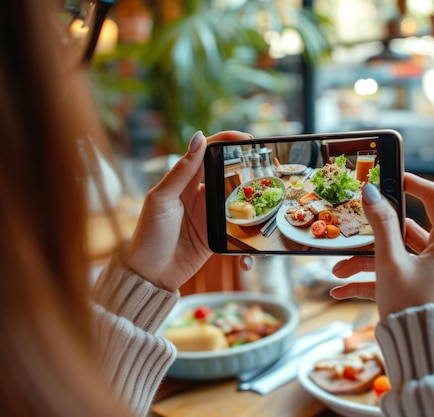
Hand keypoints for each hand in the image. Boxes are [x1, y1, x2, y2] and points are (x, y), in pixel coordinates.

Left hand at [122, 130, 253, 291]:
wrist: (150, 275)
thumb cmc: (149, 235)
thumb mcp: (162, 199)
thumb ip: (181, 170)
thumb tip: (199, 137)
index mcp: (184, 181)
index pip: (208, 153)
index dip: (226, 141)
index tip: (246, 138)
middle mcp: (199, 195)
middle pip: (228, 174)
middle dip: (247, 168)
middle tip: (267, 165)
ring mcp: (210, 215)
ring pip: (237, 200)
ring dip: (251, 200)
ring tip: (266, 198)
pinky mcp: (218, 236)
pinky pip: (238, 228)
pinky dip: (246, 232)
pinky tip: (251, 233)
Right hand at [329, 173, 433, 319]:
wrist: (424, 356)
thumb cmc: (413, 305)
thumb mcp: (391, 261)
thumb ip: (381, 225)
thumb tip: (371, 192)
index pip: (433, 197)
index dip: (410, 183)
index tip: (388, 176)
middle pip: (404, 231)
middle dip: (371, 237)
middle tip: (351, 229)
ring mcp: (432, 272)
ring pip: (395, 256)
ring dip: (364, 263)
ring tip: (336, 272)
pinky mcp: (420, 289)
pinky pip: (394, 277)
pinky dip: (370, 282)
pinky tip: (340, 290)